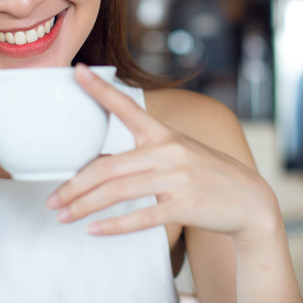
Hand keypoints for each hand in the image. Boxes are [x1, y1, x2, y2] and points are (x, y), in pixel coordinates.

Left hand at [45, 64, 278, 242]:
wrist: (250, 201)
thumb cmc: (208, 176)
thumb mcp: (179, 154)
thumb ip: (145, 154)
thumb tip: (100, 167)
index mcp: (164, 134)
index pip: (126, 106)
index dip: (100, 90)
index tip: (76, 72)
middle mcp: (168, 152)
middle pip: (108, 168)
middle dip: (74, 185)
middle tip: (52, 199)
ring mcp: (177, 179)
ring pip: (118, 192)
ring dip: (85, 206)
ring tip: (63, 216)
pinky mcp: (184, 206)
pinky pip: (141, 217)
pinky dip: (113, 226)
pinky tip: (94, 230)